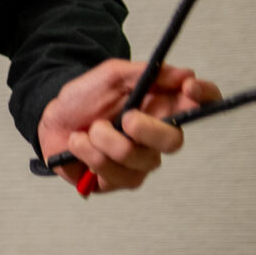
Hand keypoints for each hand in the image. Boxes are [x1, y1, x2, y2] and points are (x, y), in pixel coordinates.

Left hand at [37, 61, 221, 192]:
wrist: (49, 120)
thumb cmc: (83, 99)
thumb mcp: (109, 76)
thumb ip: (143, 73)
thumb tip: (183, 73)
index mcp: (161, 109)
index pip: (200, 105)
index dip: (206, 97)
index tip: (189, 88)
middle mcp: (156, 139)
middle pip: (174, 141)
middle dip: (146, 128)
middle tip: (125, 118)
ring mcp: (139, 163)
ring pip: (135, 158)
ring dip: (103, 139)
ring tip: (88, 130)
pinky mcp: (118, 181)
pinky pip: (112, 174)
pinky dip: (87, 153)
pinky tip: (77, 144)